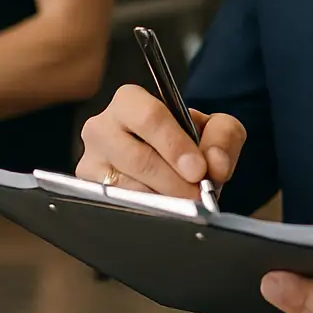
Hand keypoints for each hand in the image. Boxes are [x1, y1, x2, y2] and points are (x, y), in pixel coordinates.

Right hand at [76, 84, 245, 198]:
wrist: (170, 164)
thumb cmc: (187, 141)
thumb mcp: (213, 129)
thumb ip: (223, 136)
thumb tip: (216, 164)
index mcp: (129, 101)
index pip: (149, 118)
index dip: (175, 145)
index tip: (199, 170)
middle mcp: (101, 127)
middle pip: (138, 158)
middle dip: (174, 181)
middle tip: (198, 195)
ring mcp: (90, 161)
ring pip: (128, 188)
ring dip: (163, 200)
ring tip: (185, 205)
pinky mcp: (89, 191)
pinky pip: (119, 206)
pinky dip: (147, 212)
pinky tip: (164, 211)